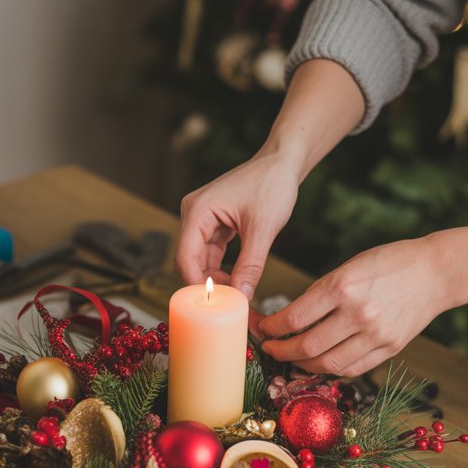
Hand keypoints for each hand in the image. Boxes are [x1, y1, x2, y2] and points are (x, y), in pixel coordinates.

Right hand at [175, 151, 299, 299]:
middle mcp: (193, 214)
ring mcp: (201, 218)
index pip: (185, 256)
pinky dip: (221, 268)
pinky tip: (236, 280)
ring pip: (200, 259)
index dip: (196, 283)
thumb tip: (242, 297)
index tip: (213, 304)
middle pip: (189, 260)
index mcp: (198, 210)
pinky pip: (210, 252)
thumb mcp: (263, 229)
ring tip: (235, 295)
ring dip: (214, 278)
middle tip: (226, 304)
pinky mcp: (212, 223)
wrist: (282, 163)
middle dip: (205, 283)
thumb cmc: (272, 184)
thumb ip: (251, 265)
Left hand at [257, 235, 450, 375]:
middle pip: (306, 347)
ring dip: (302, 364)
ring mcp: (375, 335)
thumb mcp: (349, 267)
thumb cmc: (389, 263)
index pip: (294, 318)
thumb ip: (321, 294)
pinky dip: (330, 368)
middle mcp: (358, 314)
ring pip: (327, 364)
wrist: (436, 272)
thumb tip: (288, 320)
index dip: (272, 328)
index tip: (263, 328)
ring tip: (292, 357)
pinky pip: (351, 369)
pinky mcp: (389, 349)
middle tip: (270, 347)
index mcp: (342, 286)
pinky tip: (319, 361)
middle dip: (280, 351)